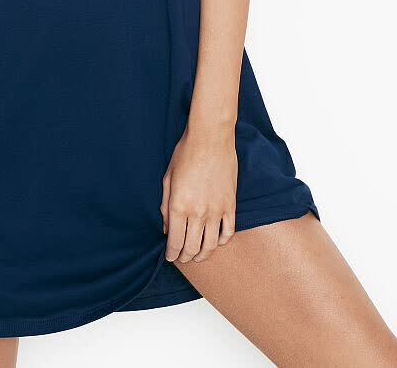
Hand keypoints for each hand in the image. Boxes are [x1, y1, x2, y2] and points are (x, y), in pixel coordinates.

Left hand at [160, 121, 236, 263]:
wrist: (210, 138)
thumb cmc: (185, 154)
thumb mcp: (168, 178)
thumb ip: (165, 206)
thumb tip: (166, 228)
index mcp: (179, 206)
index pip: (175, 241)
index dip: (172, 254)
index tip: (171, 257)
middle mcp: (198, 212)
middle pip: (192, 247)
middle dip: (185, 257)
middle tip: (182, 259)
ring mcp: (217, 210)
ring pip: (211, 245)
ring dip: (203, 254)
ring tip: (197, 256)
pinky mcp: (231, 205)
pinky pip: (228, 232)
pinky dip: (222, 242)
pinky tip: (216, 241)